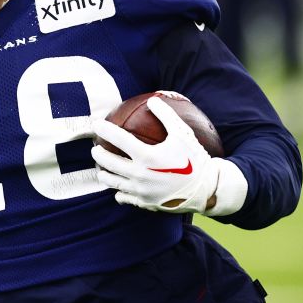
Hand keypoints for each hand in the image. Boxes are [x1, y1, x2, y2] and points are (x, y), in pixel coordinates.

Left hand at [92, 96, 228, 214]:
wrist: (207, 190)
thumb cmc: (195, 159)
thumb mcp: (183, 134)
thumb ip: (166, 116)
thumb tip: (153, 99)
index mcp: (147, 156)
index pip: (118, 139)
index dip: (104, 129)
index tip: (95, 124)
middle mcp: (140, 175)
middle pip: (108, 162)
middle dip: (98, 153)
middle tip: (96, 147)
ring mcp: (140, 191)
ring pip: (111, 181)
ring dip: (104, 173)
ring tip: (102, 167)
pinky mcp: (144, 203)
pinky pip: (122, 197)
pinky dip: (118, 191)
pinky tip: (118, 186)